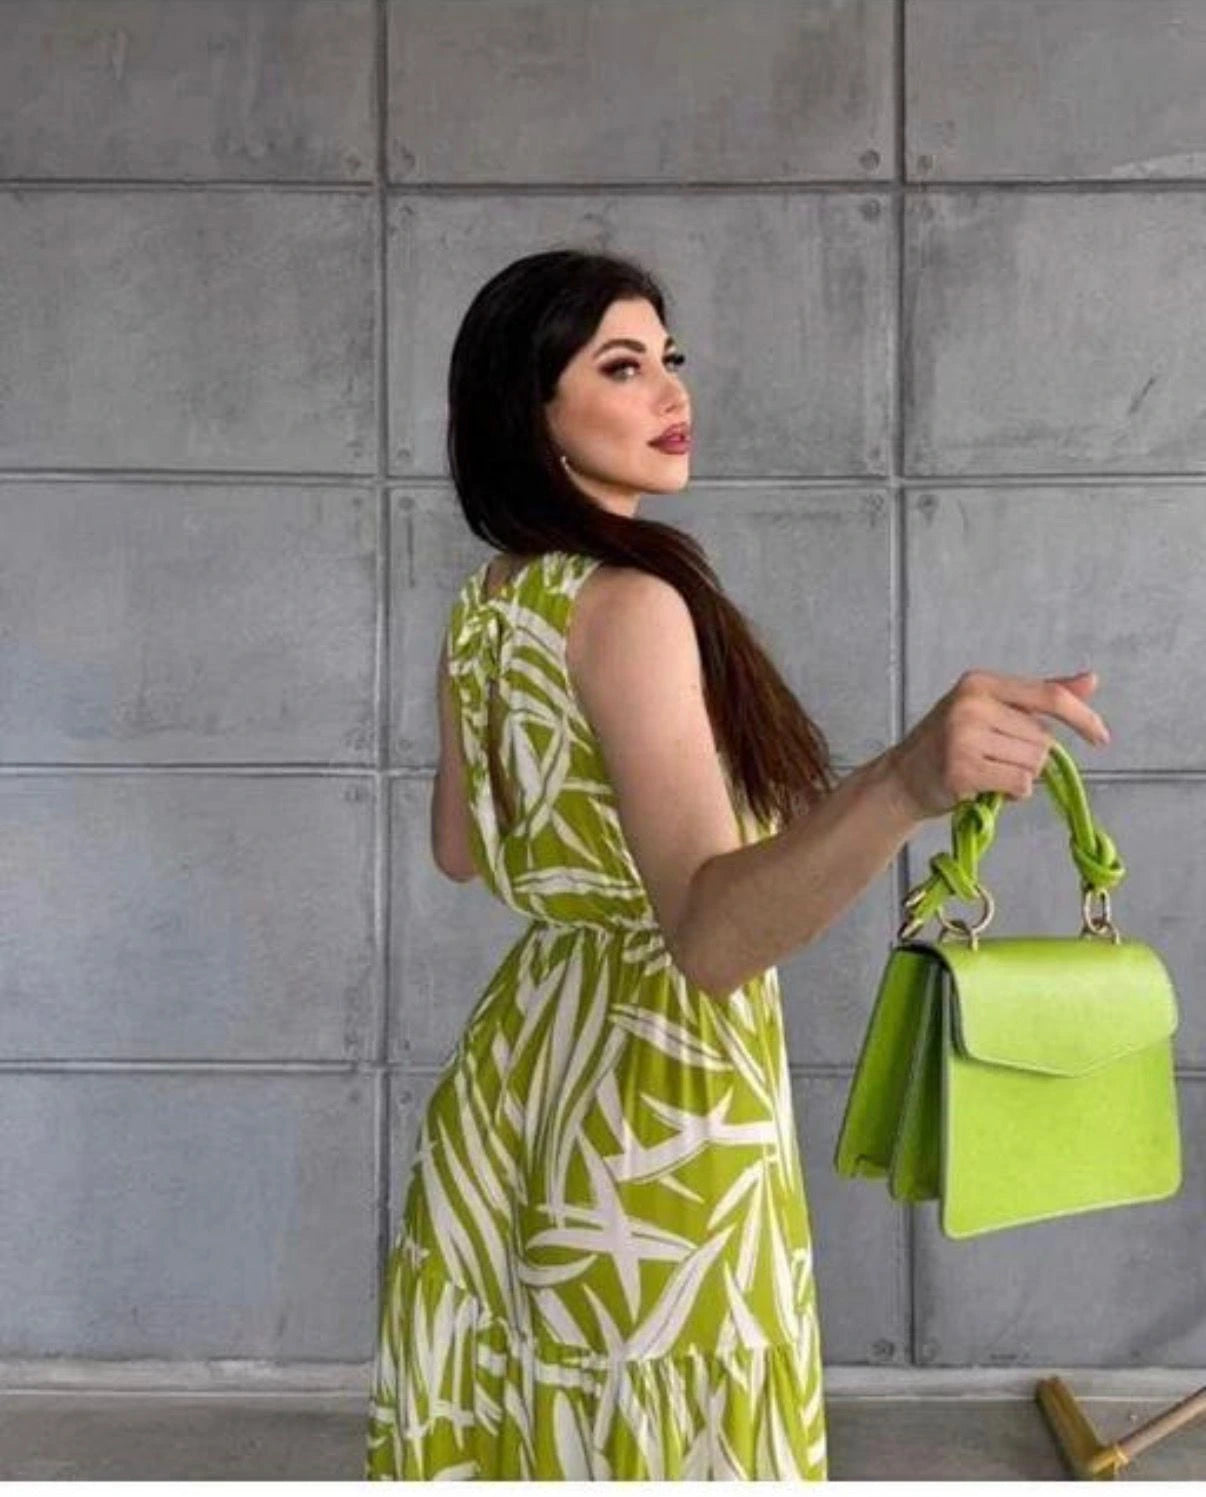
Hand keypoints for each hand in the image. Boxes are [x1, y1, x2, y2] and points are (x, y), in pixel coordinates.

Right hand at [886, 669, 1109, 821]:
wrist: (902, 779)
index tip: (1101, 738)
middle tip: (995, 760)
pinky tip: (985, 788)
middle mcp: (971, 704)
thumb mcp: (992, 708)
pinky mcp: (962, 770)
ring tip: (987, 773)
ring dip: (1020, 777)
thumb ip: (1040, 696)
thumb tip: (1091, 680)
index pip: (1049, 696)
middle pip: (1043, 739)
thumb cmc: (950, 743)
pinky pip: (1020, 785)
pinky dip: (1011, 793)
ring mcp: (964, 737)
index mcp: (981, 682)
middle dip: (1030, 758)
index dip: (1082, 717)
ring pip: (1034, 764)